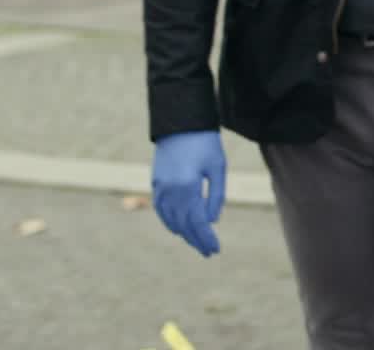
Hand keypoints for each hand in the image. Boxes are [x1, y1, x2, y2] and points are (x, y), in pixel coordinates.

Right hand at [151, 130, 225, 256]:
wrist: (181, 121)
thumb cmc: (205, 142)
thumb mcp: (217, 167)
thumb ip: (215, 196)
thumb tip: (211, 222)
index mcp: (187, 186)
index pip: (197, 221)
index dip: (206, 237)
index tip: (215, 249)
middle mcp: (170, 190)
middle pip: (183, 224)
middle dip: (196, 239)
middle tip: (208, 252)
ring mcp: (160, 187)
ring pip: (170, 219)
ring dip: (183, 233)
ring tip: (197, 242)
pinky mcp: (156, 182)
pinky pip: (161, 209)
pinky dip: (170, 221)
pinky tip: (179, 227)